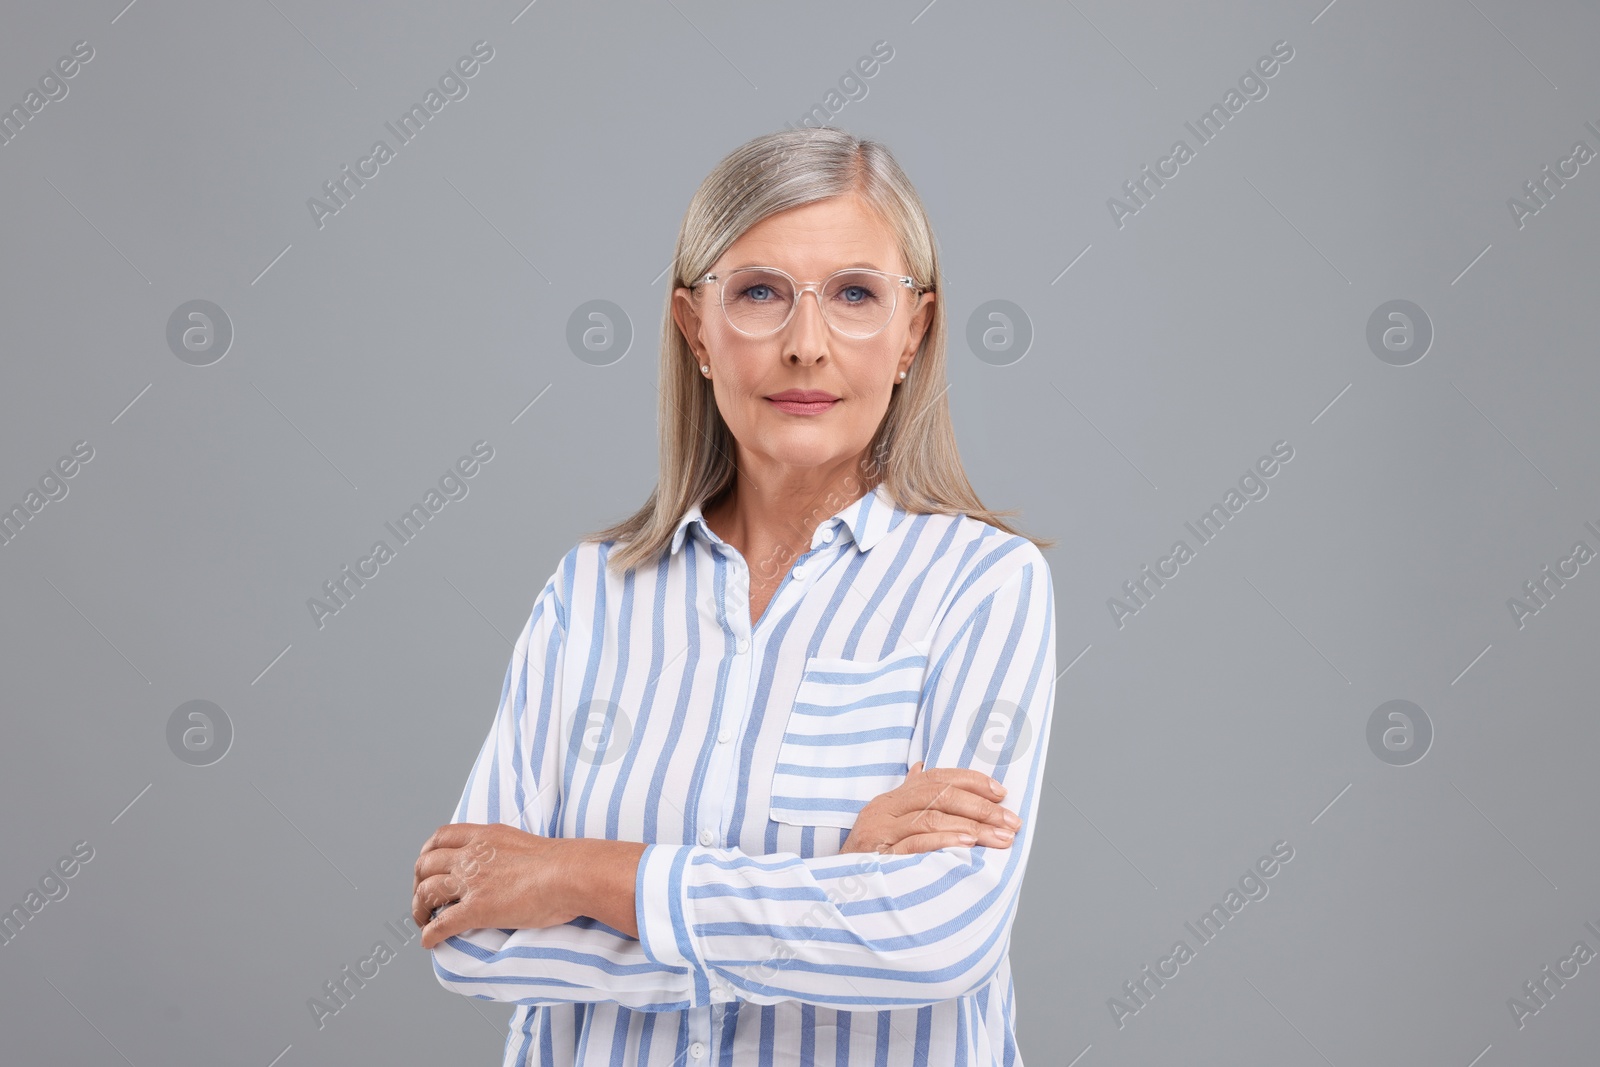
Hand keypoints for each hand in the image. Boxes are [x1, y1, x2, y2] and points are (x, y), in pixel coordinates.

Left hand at [412, 822, 579, 948]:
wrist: (569, 874)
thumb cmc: (561, 861)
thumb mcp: (523, 841)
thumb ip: (504, 849)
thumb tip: (506, 864)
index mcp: (484, 836)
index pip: (441, 837)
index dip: (428, 853)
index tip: (428, 866)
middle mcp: (471, 856)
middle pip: (426, 865)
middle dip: (418, 883)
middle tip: (424, 898)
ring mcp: (471, 882)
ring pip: (427, 892)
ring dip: (419, 909)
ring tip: (424, 921)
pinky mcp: (476, 910)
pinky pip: (441, 924)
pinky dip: (430, 935)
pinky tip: (429, 942)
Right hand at [840, 762, 1021, 855]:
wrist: (836, 894)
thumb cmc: (870, 860)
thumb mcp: (889, 826)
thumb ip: (909, 800)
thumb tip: (921, 767)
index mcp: (892, 799)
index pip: (936, 778)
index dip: (971, 781)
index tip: (1002, 793)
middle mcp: (884, 809)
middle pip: (939, 795)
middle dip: (981, 807)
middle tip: (1011, 821)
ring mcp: (880, 831)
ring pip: (932, 817)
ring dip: (972, 826)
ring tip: (1000, 837)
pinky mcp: (879, 856)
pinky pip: (916, 843)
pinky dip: (944, 840)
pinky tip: (968, 844)